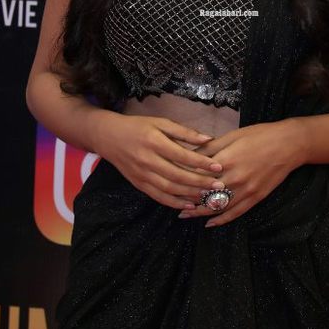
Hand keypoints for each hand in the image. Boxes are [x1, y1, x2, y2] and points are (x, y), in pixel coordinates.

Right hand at [95, 113, 226, 210]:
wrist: (108, 137)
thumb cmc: (137, 127)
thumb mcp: (159, 122)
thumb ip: (183, 132)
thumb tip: (207, 139)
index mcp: (154, 141)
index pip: (182, 156)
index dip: (201, 163)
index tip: (218, 167)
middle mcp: (147, 160)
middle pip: (178, 175)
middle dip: (200, 182)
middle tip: (219, 185)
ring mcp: (142, 174)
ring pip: (169, 189)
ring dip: (191, 195)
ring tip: (208, 196)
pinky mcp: (138, 184)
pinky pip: (158, 196)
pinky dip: (174, 203)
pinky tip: (189, 205)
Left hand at [178, 119, 307, 226]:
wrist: (289, 144)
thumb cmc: (259, 135)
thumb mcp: (231, 136)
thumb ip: (209, 147)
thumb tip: (188, 155)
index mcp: (226, 159)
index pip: (198, 174)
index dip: (183, 179)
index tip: (170, 181)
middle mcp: (235, 178)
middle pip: (205, 193)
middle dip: (187, 198)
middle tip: (171, 202)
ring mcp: (247, 190)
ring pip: (218, 206)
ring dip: (200, 212)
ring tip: (184, 215)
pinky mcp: (256, 198)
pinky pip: (236, 212)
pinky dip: (221, 220)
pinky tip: (209, 223)